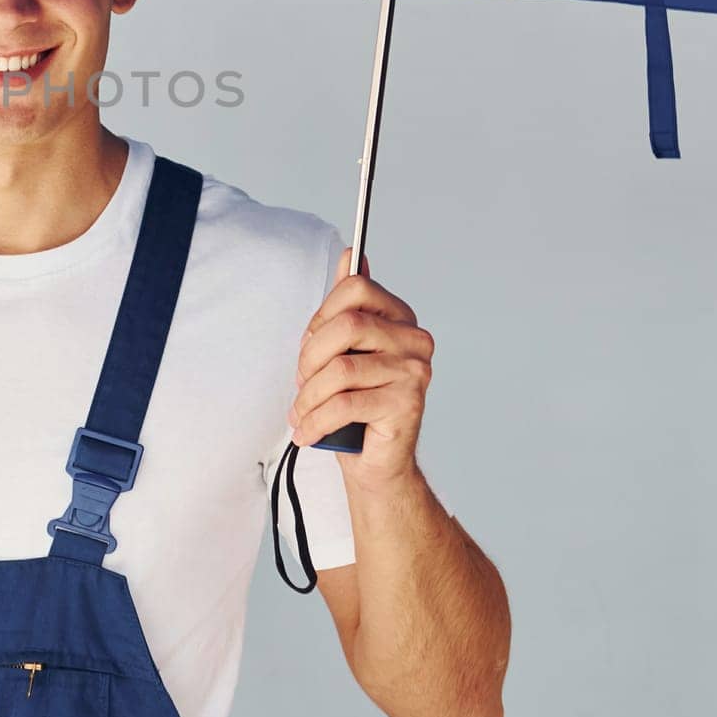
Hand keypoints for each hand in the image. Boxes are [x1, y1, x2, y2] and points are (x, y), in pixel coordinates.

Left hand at [286, 246, 433, 491]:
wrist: (376, 462)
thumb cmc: (356, 403)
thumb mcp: (344, 349)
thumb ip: (347, 304)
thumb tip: (351, 254)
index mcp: (400, 318)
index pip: (356, 288)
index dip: (320, 316)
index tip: (309, 346)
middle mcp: (415, 340)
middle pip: (346, 325)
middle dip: (310, 357)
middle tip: (300, 384)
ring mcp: (415, 372)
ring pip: (342, 368)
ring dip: (309, 396)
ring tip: (301, 414)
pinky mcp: (407, 404)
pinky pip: (347, 404)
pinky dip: (317, 420)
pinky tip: (307, 432)